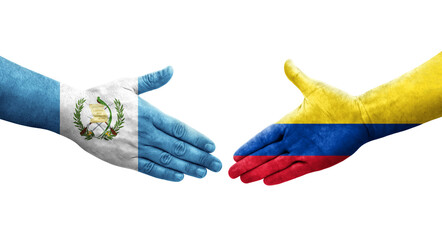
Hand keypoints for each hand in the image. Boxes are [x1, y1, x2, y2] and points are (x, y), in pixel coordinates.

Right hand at [61, 67, 221, 180]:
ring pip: (167, 160)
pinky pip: (149, 168)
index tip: (211, 146)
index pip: (180, 129)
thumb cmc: (101, 97)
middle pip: (178, 147)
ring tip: (203, 173)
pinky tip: (179, 177)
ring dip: (188, 167)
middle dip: (200, 157)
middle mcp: (145, 133)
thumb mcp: (128, 84)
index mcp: (149, 114)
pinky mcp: (124, 159)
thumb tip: (172, 69)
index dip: (197, 139)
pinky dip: (165, 174)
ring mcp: (135, 148)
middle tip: (216, 165)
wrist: (73, 113)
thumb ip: (152, 80)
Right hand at [229, 60, 370, 184]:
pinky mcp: (315, 162)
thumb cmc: (339, 102)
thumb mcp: (314, 88)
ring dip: (258, 172)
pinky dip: (280, 177)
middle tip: (229, 172)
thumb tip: (287, 61)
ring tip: (242, 180)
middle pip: (264, 154)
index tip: (235, 153)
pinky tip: (266, 182)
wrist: (361, 117)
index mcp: (289, 123)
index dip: (249, 146)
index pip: (264, 137)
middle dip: (247, 163)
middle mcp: (293, 140)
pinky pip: (293, 171)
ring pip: (274, 164)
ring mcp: (303, 152)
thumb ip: (298, 78)